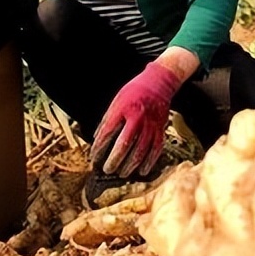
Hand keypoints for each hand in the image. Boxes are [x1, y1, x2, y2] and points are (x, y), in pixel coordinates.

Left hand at [91, 61, 183, 176]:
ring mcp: (150, 124)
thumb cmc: (135, 91)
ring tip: (122, 173)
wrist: (160, 82)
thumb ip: (108, 119)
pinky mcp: (161, 129)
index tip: (93, 158)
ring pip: (140, 150)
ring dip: (130, 165)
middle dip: (114, 160)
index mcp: (123, 109)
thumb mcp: (117, 101)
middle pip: (124, 145)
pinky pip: (155, 149)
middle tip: (107, 170)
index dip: (99, 148)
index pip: (107, 133)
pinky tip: (142, 171)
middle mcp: (137, 118)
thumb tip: (97, 139)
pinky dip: (149, 162)